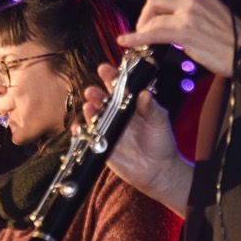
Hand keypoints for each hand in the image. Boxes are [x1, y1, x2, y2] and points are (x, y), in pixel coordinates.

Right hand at [80, 59, 181, 191]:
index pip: (119, 87)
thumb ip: (152, 108)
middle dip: (95, 93)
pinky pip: (87, 136)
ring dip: (89, 110)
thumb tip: (144, 93)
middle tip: (92, 90)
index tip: (105, 69)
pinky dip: (80, 131)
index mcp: (131, 105)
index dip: (111, 77)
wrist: (157, 171)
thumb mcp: (160, 123)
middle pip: (102, 100)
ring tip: (89, 106)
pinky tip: (79, 128)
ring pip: (93, 116)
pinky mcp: (101, 145)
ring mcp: (108, 130)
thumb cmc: (161, 143)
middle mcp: (117, 115)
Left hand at [119, 0, 240, 76]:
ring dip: (142, 28)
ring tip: (142, 38)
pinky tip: (126, 41)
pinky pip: (152, 33)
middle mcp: (193, 0)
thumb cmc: (234, 39)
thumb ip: (195, 10)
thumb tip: (177, 17)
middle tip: (144, 27)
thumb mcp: (215, 13)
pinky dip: (135, 37)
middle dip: (145, 14)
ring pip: (153, 16)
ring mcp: (188, 15)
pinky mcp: (184, 32)